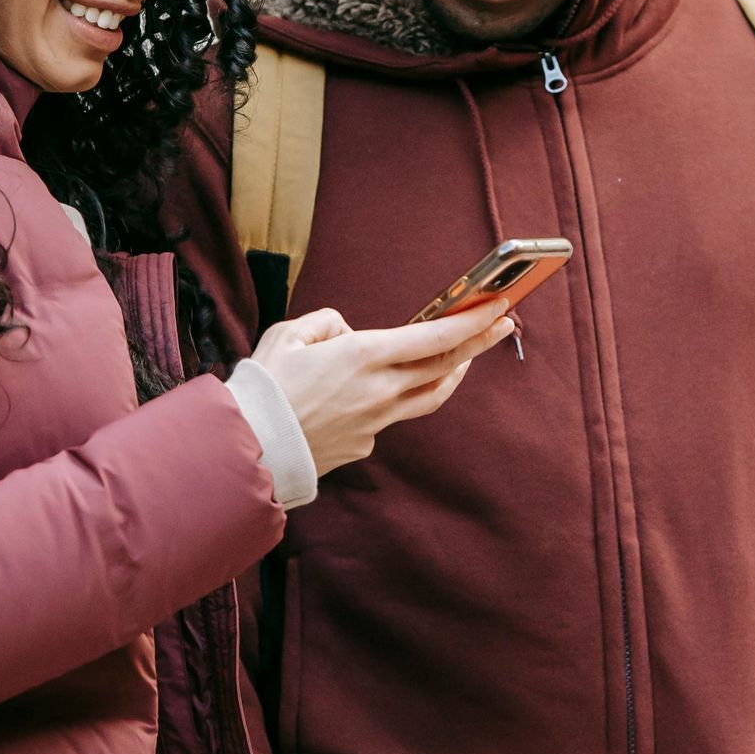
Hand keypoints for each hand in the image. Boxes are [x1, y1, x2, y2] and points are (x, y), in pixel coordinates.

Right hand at [252, 304, 510, 479]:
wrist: (251, 448)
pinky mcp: (367, 442)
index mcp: (363, 355)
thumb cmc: (264, 388)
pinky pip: (394, 414)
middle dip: (479, 341)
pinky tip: (390, 387)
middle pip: (446, 365)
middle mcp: (380, 389)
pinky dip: (401, 396)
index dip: (471, 320)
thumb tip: (347, 332)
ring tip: (465, 356)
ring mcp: (377, 420)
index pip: (434, 337)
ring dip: (454, 372)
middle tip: (503, 323)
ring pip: (431, 395)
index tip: (498, 305)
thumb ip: (326, 323)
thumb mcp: (288, 335)